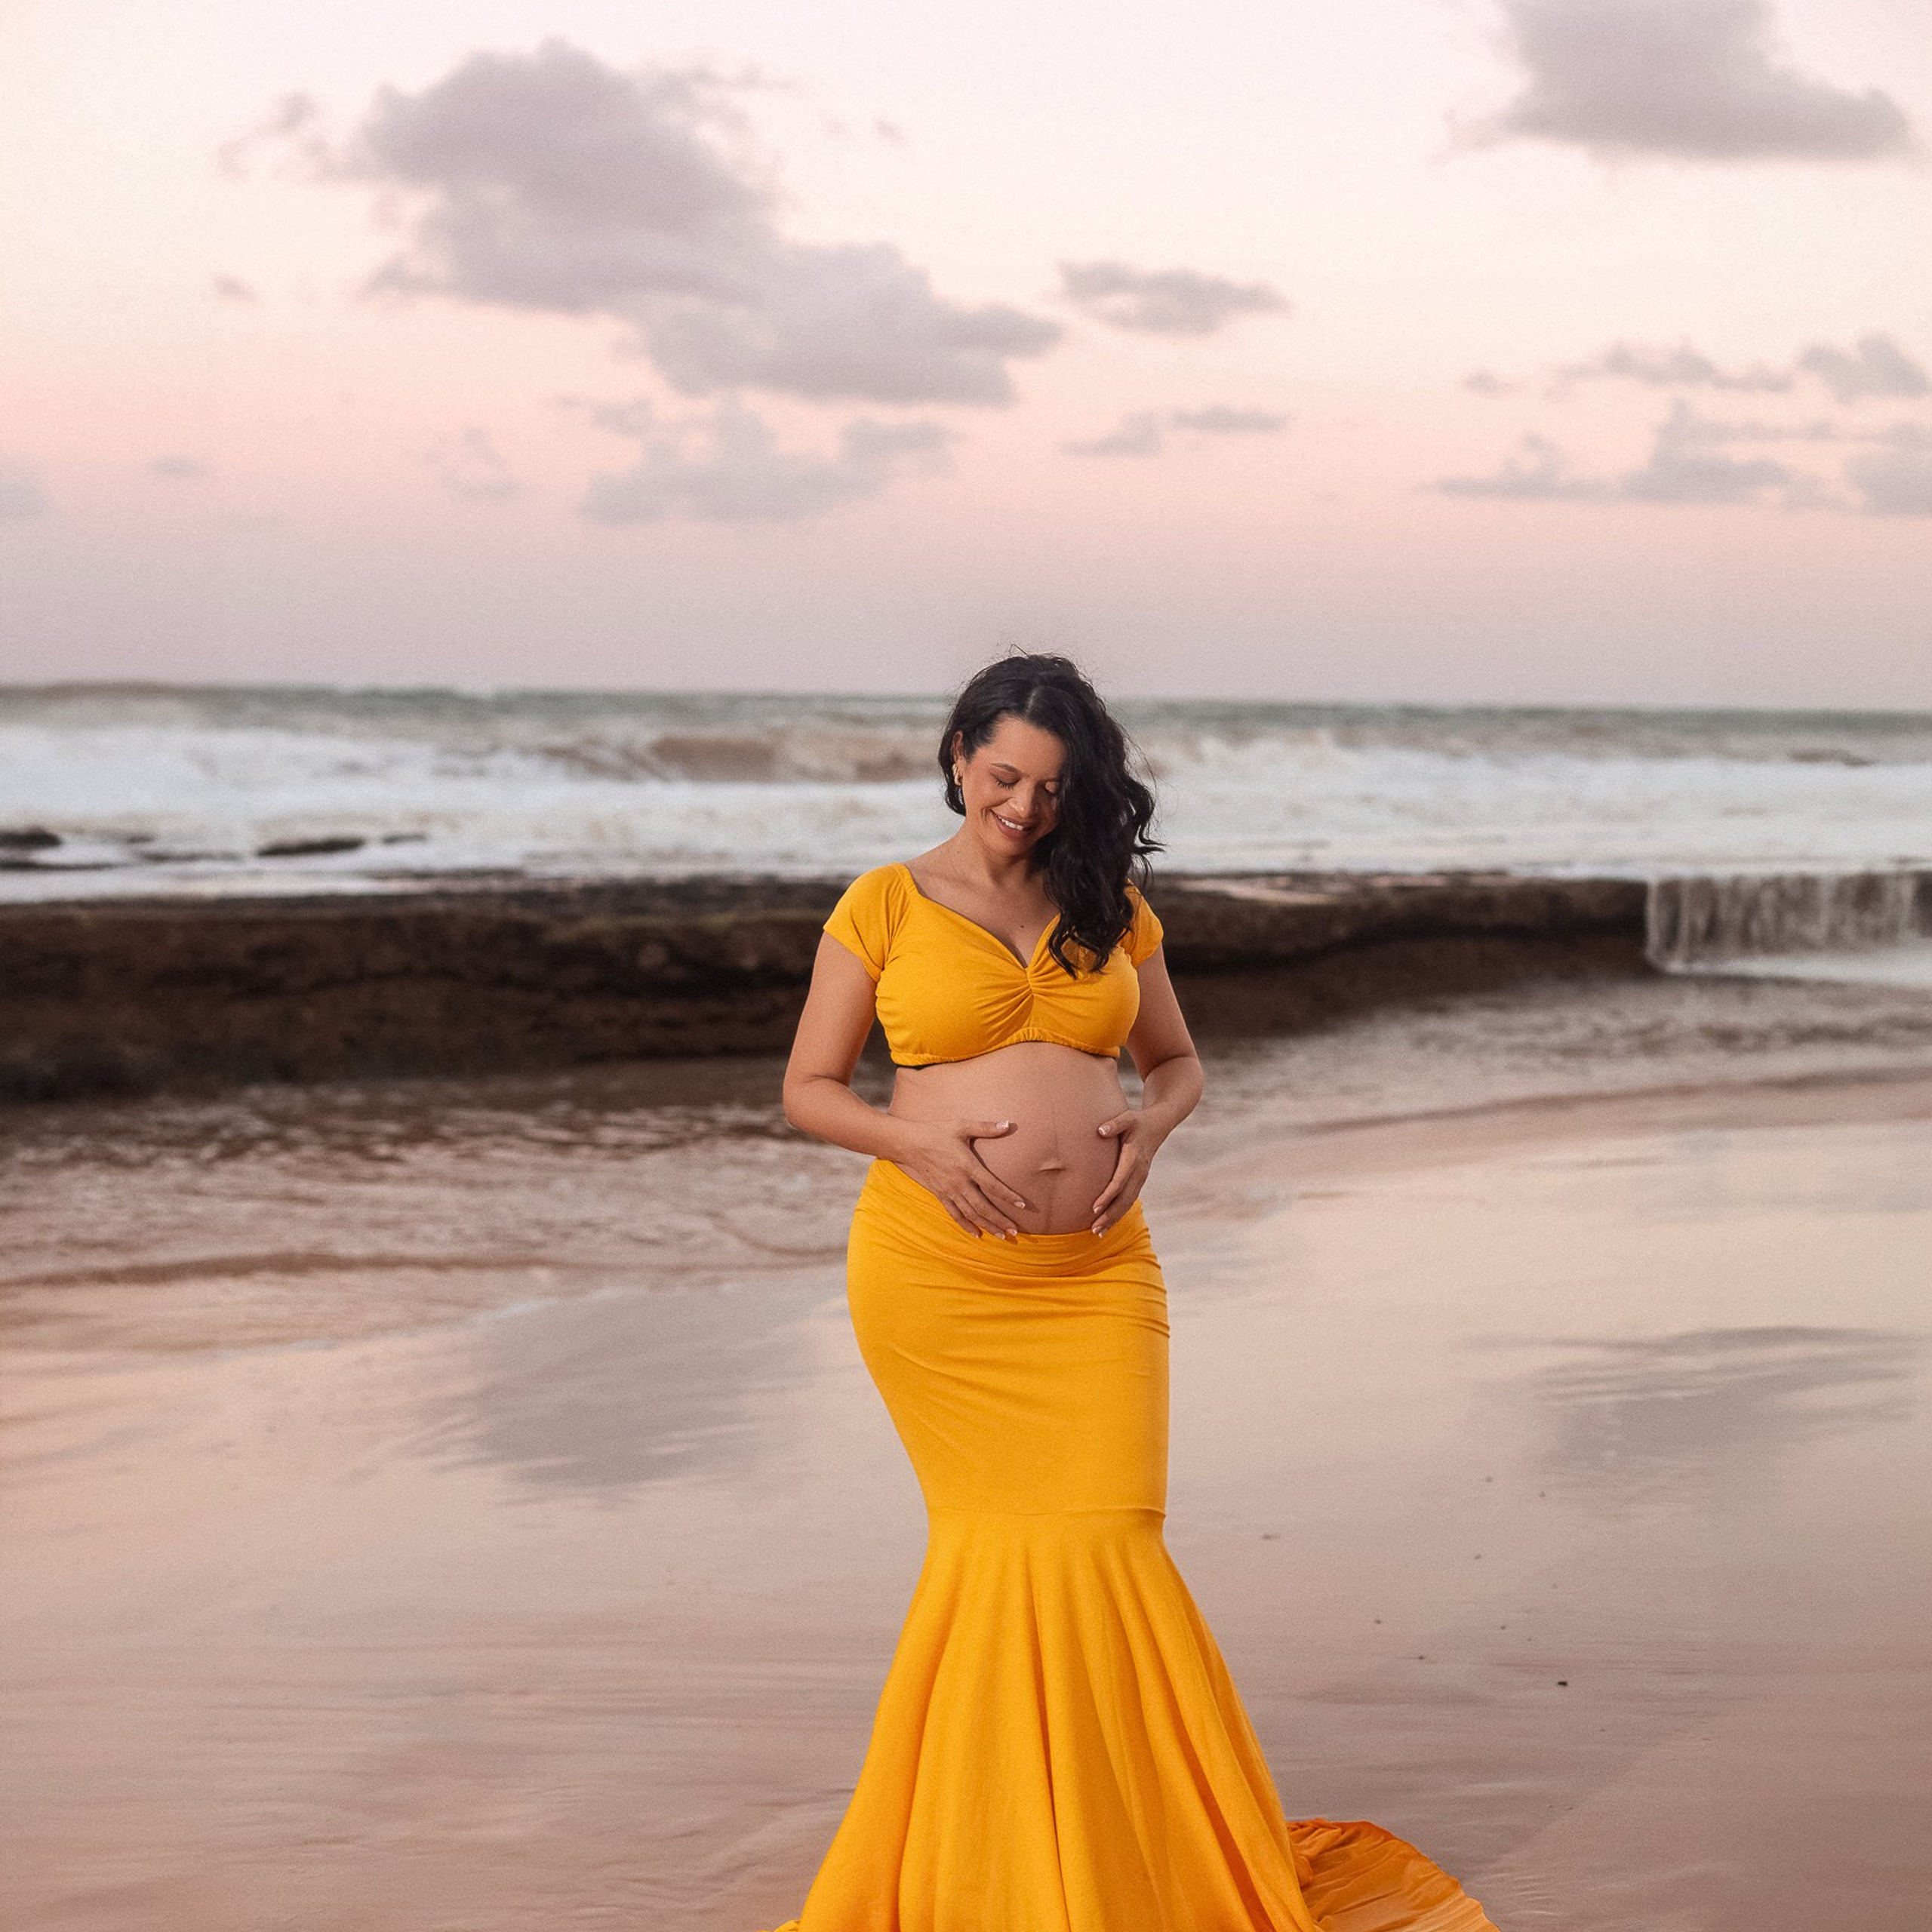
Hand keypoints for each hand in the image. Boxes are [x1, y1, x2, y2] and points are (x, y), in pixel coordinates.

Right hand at [898, 1119, 1030, 1237]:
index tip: (1022, 1205)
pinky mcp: (940, 1195)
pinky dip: (966, 1226)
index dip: (1008, 1196)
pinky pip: (955, 1215)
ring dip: (987, 1226)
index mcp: (967, 1166)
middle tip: (1015, 1230)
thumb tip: (1008, 1124)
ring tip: (1002, 1236)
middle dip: (1000, 1220)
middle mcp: (958, 1182)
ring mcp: (949, 1191)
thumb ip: (986, 1127)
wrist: (910, 1144)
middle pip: (983, 1207)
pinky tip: (977, 1234)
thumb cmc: (938, 1132)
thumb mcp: (962, 1126)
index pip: (992, 1185)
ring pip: (971, 1214)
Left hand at [1091, 1108, 1159, 1234]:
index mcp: (1134, 1157)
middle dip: (1109, 1215)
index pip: (1120, 1180)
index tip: (1094, 1207)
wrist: (1159, 1124)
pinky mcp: (1139, 1180)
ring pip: (1128, 1203)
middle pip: (1124, 1198)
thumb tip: (1099, 1131)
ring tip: (1098, 1232)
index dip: (1107, 1195)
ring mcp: (1141, 1177)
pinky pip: (1129, 1199)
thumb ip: (1114, 1124)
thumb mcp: (1128, 1117)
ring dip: (1114, 1218)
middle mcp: (1139, 1171)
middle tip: (1094, 1229)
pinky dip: (1119, 1213)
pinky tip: (1108, 1223)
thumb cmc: (1139, 1121)